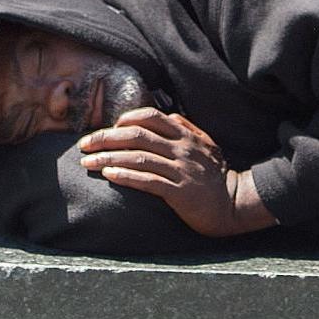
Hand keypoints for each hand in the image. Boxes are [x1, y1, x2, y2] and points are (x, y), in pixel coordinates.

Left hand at [77, 106, 276, 237]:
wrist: (234, 203)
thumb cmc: (216, 174)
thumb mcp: (205, 144)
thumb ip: (185, 128)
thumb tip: (165, 115)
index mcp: (185, 135)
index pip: (150, 116)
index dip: (126, 119)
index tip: (108, 127)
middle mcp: (181, 149)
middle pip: (137, 135)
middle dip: (106, 138)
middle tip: (84, 144)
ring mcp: (180, 170)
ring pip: (138, 157)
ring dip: (108, 157)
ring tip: (87, 162)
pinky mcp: (179, 192)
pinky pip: (147, 181)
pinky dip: (126, 175)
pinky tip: (109, 174)